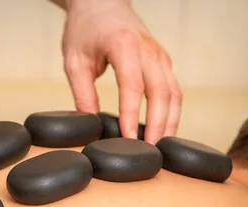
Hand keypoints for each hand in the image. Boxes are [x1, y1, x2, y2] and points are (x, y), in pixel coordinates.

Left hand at [61, 0, 181, 143]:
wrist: (101, 4)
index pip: (132, 85)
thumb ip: (82, 94)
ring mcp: (159, 55)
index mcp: (124, 45)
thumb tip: (89, 126)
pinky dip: (171, 112)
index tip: (128, 138)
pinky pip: (173, 90)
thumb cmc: (85, 30)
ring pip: (173, 93)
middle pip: (161, 92)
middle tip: (150, 151)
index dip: (131, 115)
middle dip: (157, 125)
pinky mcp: (163, 62)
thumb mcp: (74, 62)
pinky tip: (163, 131)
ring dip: (169, 122)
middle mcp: (148, 49)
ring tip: (161, 148)